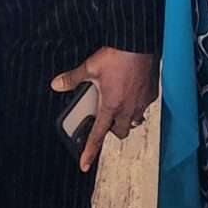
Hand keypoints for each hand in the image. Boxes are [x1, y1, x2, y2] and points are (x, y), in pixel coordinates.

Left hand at [51, 47, 157, 172]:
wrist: (138, 43)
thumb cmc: (117, 56)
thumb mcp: (89, 67)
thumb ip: (72, 79)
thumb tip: (56, 84)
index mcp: (111, 106)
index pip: (98, 135)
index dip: (89, 151)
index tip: (84, 164)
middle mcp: (128, 109)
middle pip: (120, 131)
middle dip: (112, 130)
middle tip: (105, 120)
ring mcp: (141, 102)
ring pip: (134, 121)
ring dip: (126, 119)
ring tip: (119, 107)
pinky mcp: (151, 93)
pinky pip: (145, 106)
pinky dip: (138, 103)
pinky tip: (133, 92)